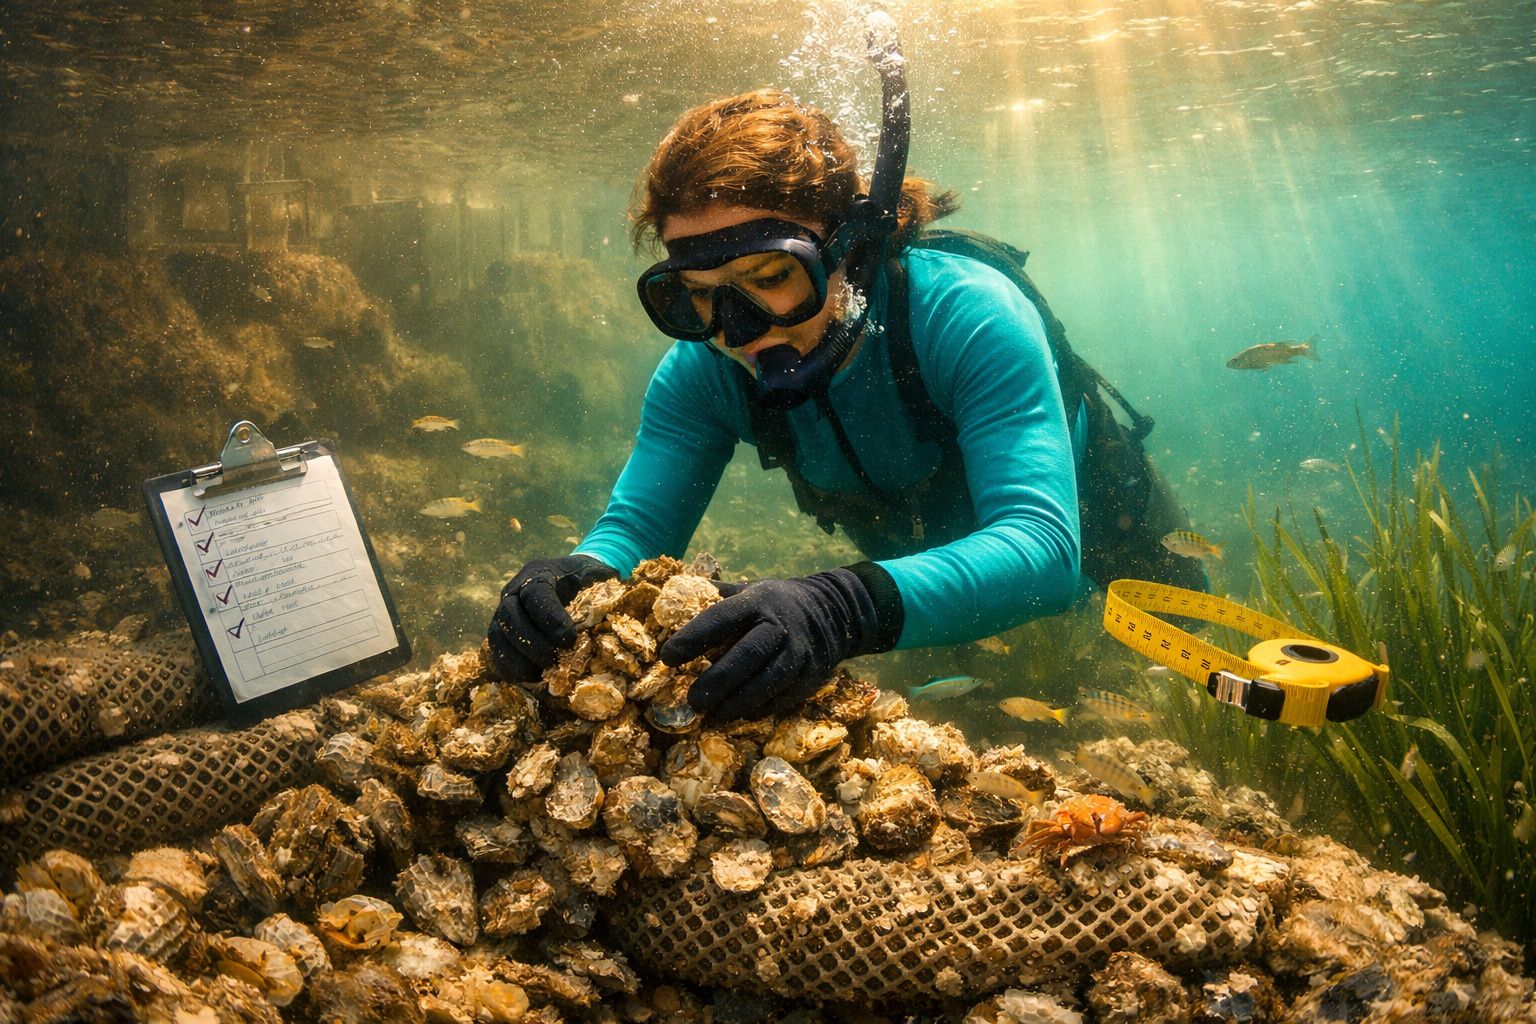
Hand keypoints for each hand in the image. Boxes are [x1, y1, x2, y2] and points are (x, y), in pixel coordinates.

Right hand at [486, 555, 617, 680]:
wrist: (573, 580)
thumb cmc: (588, 581)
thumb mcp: (600, 575)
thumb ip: (608, 586)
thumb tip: (625, 602)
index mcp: (539, 573)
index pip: (535, 594)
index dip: (549, 617)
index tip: (568, 639)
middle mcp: (514, 591)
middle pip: (510, 616)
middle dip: (531, 642)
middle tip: (554, 661)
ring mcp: (503, 613)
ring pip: (497, 636)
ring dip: (516, 659)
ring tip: (539, 676)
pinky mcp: (501, 634)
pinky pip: (495, 652)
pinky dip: (508, 668)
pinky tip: (529, 680)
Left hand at [659, 568, 882, 720]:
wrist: (835, 611)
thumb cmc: (777, 602)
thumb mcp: (750, 589)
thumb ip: (716, 594)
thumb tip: (674, 596)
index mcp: (757, 601)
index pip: (720, 618)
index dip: (692, 637)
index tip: (667, 657)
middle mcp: (780, 626)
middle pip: (747, 656)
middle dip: (717, 681)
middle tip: (692, 700)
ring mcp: (799, 652)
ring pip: (767, 683)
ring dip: (737, 703)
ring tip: (711, 716)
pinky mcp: (812, 675)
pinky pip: (783, 698)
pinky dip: (758, 709)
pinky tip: (737, 715)